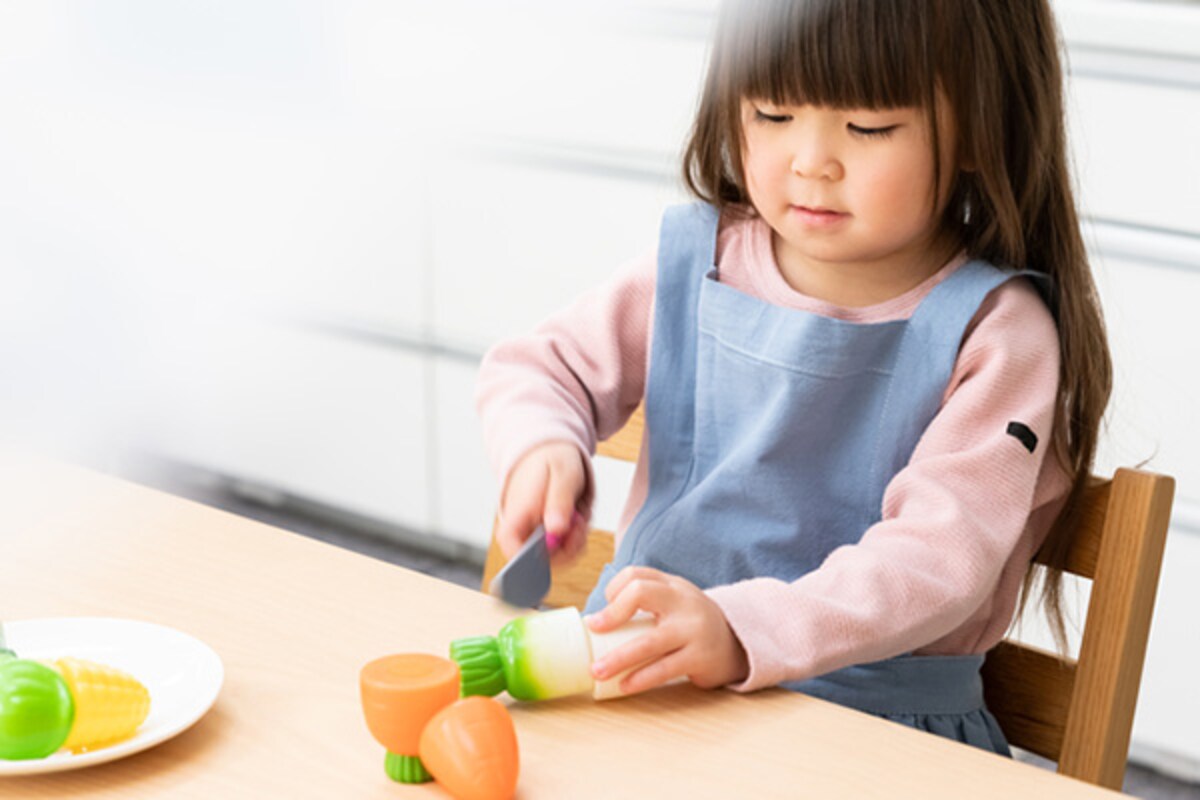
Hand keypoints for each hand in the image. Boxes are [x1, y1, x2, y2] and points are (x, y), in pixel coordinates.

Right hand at [497, 441, 589, 565]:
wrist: (550, 451)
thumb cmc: (551, 459)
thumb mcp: (561, 475)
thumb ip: (558, 502)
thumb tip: (556, 531)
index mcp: (516, 515)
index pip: (512, 549)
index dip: (534, 558)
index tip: (557, 543)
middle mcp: (522, 530)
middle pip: (540, 561)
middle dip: (567, 548)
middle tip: (578, 524)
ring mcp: (536, 535)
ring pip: (557, 558)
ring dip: (575, 542)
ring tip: (578, 515)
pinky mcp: (549, 536)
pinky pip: (565, 550)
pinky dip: (577, 538)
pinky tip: (578, 519)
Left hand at [586, 567, 748, 693]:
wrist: (737, 644)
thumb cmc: (690, 625)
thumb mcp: (674, 603)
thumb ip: (643, 605)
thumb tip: (594, 624)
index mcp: (672, 585)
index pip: (636, 575)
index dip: (614, 590)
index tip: (602, 615)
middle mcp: (683, 601)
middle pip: (641, 592)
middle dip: (612, 613)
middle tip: (594, 631)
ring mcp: (693, 629)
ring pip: (650, 641)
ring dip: (619, 658)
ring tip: (598, 671)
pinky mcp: (700, 657)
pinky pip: (665, 669)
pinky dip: (641, 678)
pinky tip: (625, 685)